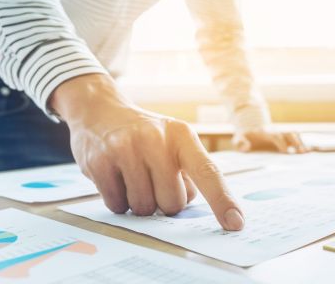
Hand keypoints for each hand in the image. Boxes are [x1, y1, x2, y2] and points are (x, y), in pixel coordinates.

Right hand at [50, 74, 243, 230]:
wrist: (100, 111)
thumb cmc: (146, 136)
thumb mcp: (174, 142)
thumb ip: (189, 173)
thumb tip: (196, 211)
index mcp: (181, 135)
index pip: (207, 171)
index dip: (222, 200)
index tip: (236, 223)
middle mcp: (155, 140)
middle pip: (173, 203)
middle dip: (165, 202)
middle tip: (154, 180)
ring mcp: (126, 150)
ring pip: (144, 208)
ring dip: (141, 202)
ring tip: (134, 176)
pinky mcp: (99, 163)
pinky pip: (117, 206)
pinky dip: (119, 201)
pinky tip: (116, 177)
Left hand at [233, 128, 307, 153]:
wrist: (250, 127)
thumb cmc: (243, 137)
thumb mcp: (237, 139)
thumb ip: (240, 143)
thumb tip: (246, 147)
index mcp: (264, 132)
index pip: (275, 135)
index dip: (281, 142)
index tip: (286, 151)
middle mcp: (275, 131)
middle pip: (287, 133)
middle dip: (295, 142)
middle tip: (301, 152)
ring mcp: (280, 133)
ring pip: (293, 134)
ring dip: (300, 142)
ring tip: (307, 152)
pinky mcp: (284, 137)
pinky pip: (295, 137)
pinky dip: (302, 142)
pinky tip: (310, 151)